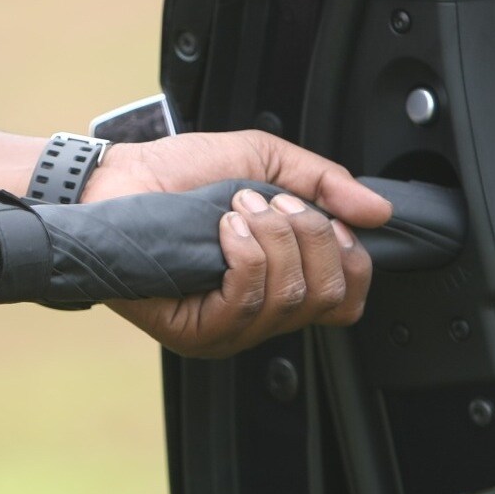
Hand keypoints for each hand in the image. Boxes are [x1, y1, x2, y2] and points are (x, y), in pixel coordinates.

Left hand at [81, 131, 391, 358]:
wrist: (115, 179)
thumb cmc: (180, 172)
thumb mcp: (265, 161)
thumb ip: (325, 183)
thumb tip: (379, 212)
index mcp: (280, 280)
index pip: (346, 300)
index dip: (350, 258)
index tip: (324, 217)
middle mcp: (259, 313)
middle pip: (328, 298)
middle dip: (310, 236)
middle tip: (271, 202)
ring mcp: (228, 329)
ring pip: (291, 298)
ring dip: (274, 237)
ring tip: (238, 207)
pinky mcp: (195, 332)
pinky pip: (248, 302)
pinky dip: (247, 253)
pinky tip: (225, 228)